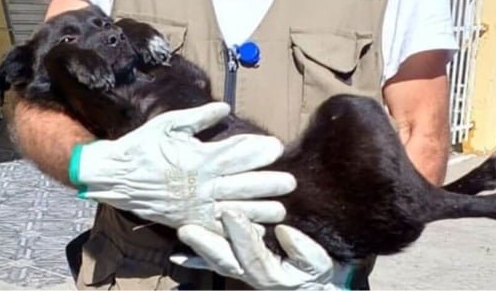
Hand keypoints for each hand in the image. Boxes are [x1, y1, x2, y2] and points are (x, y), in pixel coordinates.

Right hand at [69, 102, 296, 233]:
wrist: (114, 176)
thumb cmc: (143, 146)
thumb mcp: (169, 123)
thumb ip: (200, 117)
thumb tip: (226, 107)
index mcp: (197, 158)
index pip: (235, 155)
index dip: (258, 151)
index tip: (277, 148)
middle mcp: (199, 184)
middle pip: (241, 185)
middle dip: (268, 184)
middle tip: (290, 183)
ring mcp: (193, 206)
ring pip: (233, 210)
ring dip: (259, 210)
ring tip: (281, 209)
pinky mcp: (187, 221)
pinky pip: (215, 229)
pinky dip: (235, 230)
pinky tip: (254, 230)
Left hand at [173, 210, 353, 289]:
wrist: (315, 286)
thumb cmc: (317, 271)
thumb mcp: (318, 262)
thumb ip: (304, 249)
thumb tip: (284, 231)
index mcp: (271, 273)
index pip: (252, 253)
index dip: (242, 233)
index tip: (232, 213)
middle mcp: (252, 274)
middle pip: (226, 259)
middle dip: (206, 243)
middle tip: (188, 229)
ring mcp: (242, 271)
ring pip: (216, 260)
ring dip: (197, 248)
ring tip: (181, 233)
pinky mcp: (238, 267)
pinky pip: (213, 264)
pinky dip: (194, 260)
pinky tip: (177, 255)